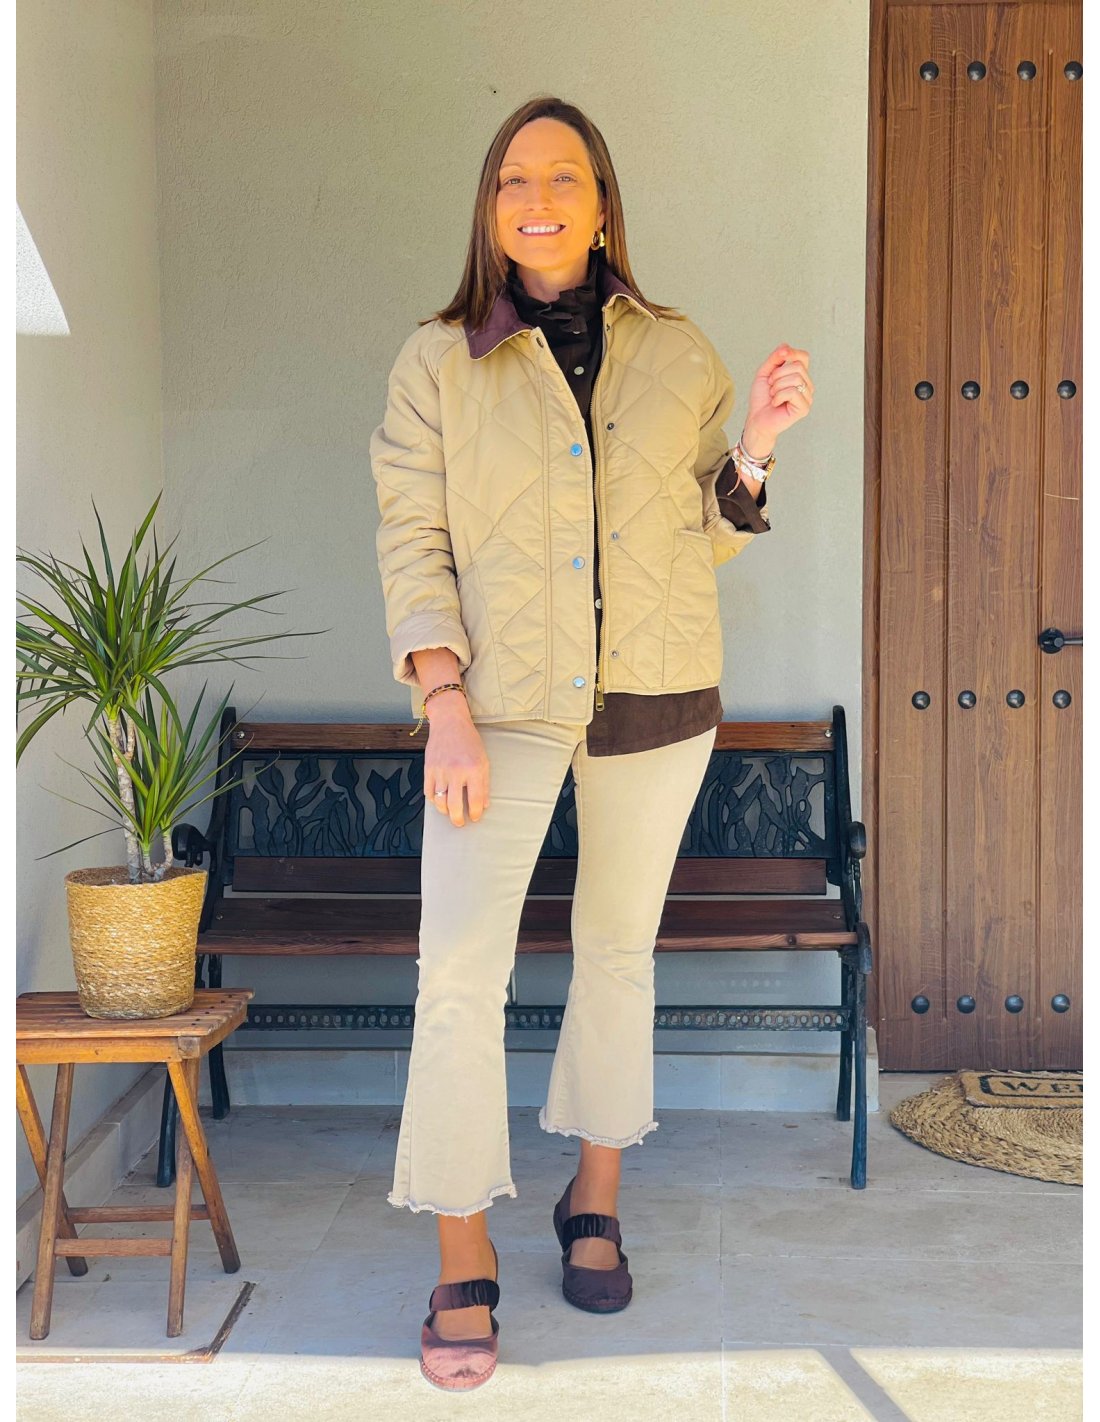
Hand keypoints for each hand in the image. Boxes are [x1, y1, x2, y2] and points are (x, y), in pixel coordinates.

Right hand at [423, 697, 490, 827]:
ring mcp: (440, 770)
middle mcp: (456, 771)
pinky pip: (429, 792)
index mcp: (473, 769)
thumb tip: (484, 804)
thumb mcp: (483, 760)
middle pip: (454, 805)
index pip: (475, 800)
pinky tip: (440, 800)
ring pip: (439, 802)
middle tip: (460, 822)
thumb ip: (484, 783)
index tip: (475, 817)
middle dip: (458, 819)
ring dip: (445, 811)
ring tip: (450, 812)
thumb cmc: (468, 740)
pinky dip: (434, 800)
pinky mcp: (428, 769)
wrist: (450, 722)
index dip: (475, 813)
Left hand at [742, 345, 813, 456]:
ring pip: (795, 378)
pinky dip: (779, 396)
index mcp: (799, 375)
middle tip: (771, 387)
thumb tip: (786, 346)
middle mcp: (806, 385)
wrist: (757, 419)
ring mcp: (807, 397)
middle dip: (778, 375)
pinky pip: (793, 392)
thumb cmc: (762, 398)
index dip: (792, 353)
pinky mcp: (804, 408)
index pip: (803, 357)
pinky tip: (776, 403)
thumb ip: (775, 358)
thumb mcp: (765, 373)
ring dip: (777, 387)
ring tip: (773, 396)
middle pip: (797, 367)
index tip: (781, 356)